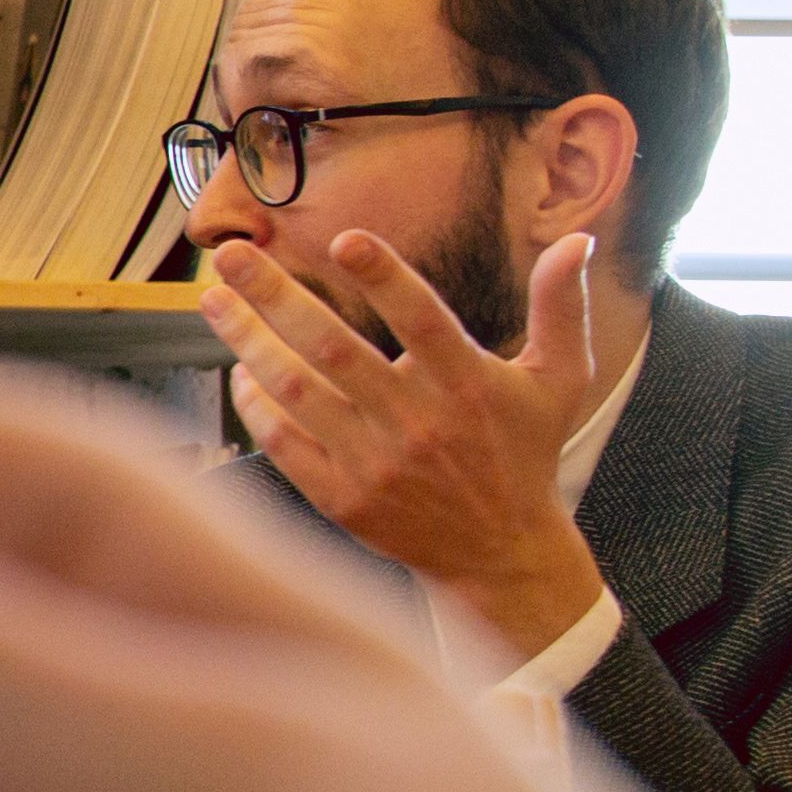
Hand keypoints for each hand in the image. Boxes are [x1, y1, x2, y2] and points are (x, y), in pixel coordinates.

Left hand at [201, 226, 613, 652]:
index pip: (423, 321)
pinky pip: (284, 442)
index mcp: (469, 386)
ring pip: (295, 391)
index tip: (344, 239)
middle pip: (334, 349)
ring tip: (213, 299)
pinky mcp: (342, 498)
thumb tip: (578, 238)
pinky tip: (240, 369)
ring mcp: (374, 463)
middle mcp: (417, 422)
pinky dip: (256, 404)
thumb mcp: (561, 381)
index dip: (385, 279)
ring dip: (247, 341)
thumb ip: (563, 307)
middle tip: (231, 253)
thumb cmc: (525, 453)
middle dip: (275, 296)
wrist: (500, 553)